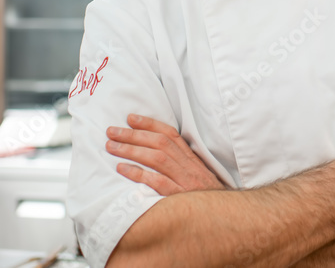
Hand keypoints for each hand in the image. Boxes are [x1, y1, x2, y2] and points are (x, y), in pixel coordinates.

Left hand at [106, 114, 226, 194]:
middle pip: (160, 144)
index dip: (150, 124)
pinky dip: (138, 173)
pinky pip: (157, 182)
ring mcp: (185, 181)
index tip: (131, 118)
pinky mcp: (179, 197)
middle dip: (133, 135)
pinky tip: (122, 168)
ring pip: (157, 159)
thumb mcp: (195, 175)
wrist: (223, 216)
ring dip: (131, 150)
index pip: (170, 135)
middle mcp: (188, 166)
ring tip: (111, 147)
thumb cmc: (204, 197)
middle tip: (111, 131)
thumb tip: (155, 152)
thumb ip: (179, 164)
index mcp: (191, 159)